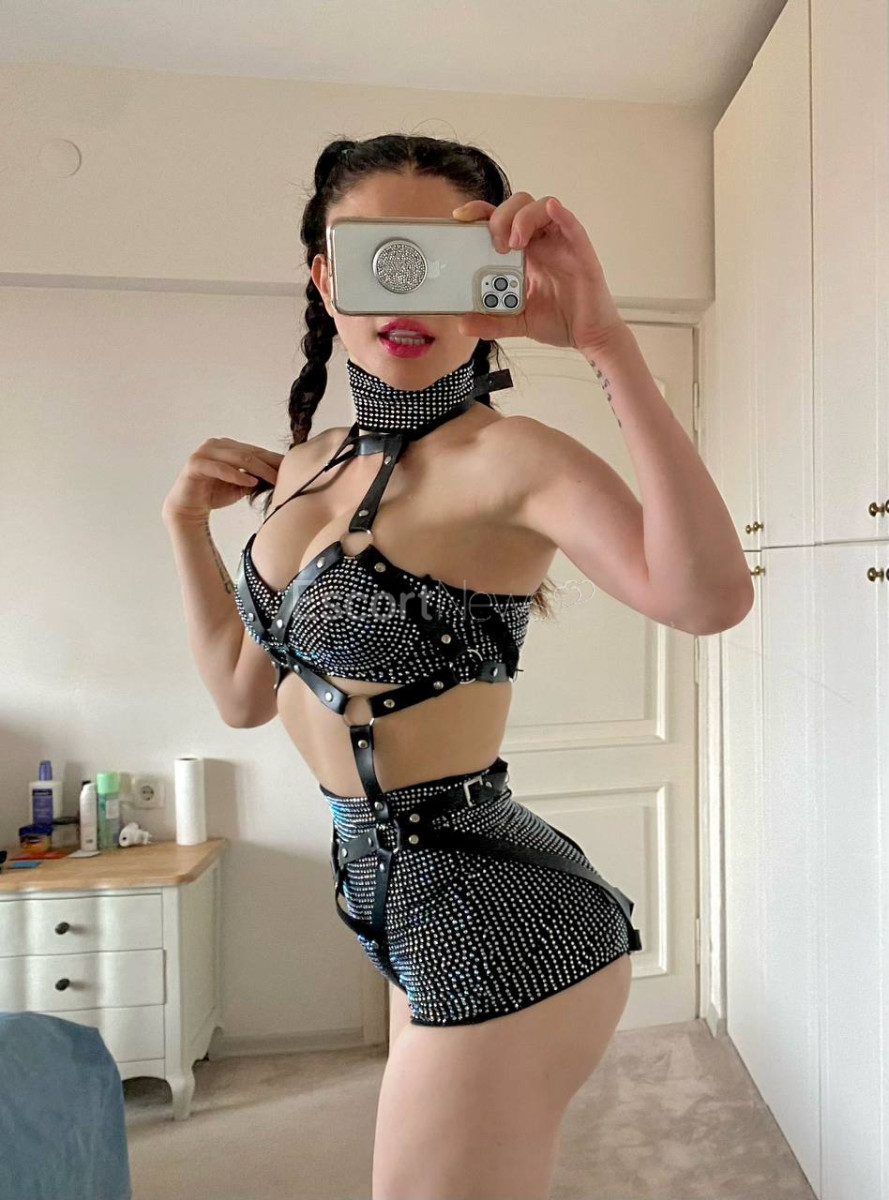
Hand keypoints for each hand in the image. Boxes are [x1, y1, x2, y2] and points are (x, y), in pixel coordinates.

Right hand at [162, 437, 282, 524]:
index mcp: (228, 446)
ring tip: (274, 479)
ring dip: (258, 469)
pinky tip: (250, 482)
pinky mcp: (196, 464)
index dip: (274, 460)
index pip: (256, 451)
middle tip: (287, 475)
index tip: (293, 470)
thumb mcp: (241, 485)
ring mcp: (205, 452)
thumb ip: (256, 478)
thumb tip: (280, 476)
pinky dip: (236, 475)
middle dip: (270, 464)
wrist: (188, 508)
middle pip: (250, 452)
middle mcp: (216, 445)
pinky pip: (220, 468)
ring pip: (238, 457)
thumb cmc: (214, 494)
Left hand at [451, 193, 624, 352]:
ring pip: (541, 207)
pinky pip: (571, 224)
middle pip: (517, 206)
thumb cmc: (558, 320)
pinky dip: (561, 214)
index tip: (461, 218)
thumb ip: (491, 322)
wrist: (587, 337)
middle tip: (494, 243)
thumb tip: (463, 323)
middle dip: (500, 217)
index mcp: (522, 254)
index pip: (499, 220)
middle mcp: (540, 242)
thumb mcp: (516, 323)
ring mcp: (560, 243)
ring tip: (514, 242)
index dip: (480, 212)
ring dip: (523, 217)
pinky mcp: (580, 250)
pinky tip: (552, 210)